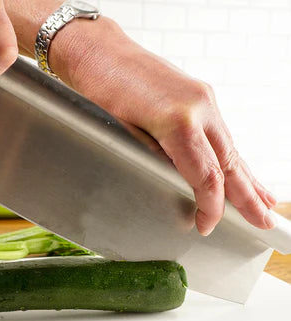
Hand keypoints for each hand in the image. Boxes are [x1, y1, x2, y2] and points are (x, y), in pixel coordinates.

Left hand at [49, 17, 276, 235]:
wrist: (98, 50)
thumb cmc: (100, 89)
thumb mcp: (122, 131)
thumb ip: (156, 156)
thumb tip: (179, 179)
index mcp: (178, 121)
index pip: (207, 176)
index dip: (211, 207)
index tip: (205, 226)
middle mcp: (200, 107)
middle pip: (230, 162)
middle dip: (248, 196)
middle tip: (265, 222)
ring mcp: (203, 98)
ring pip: (230, 146)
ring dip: (247, 177)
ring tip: (265, 200)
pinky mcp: (199, 94)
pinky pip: (220, 132)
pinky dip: (231, 154)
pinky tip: (239, 167)